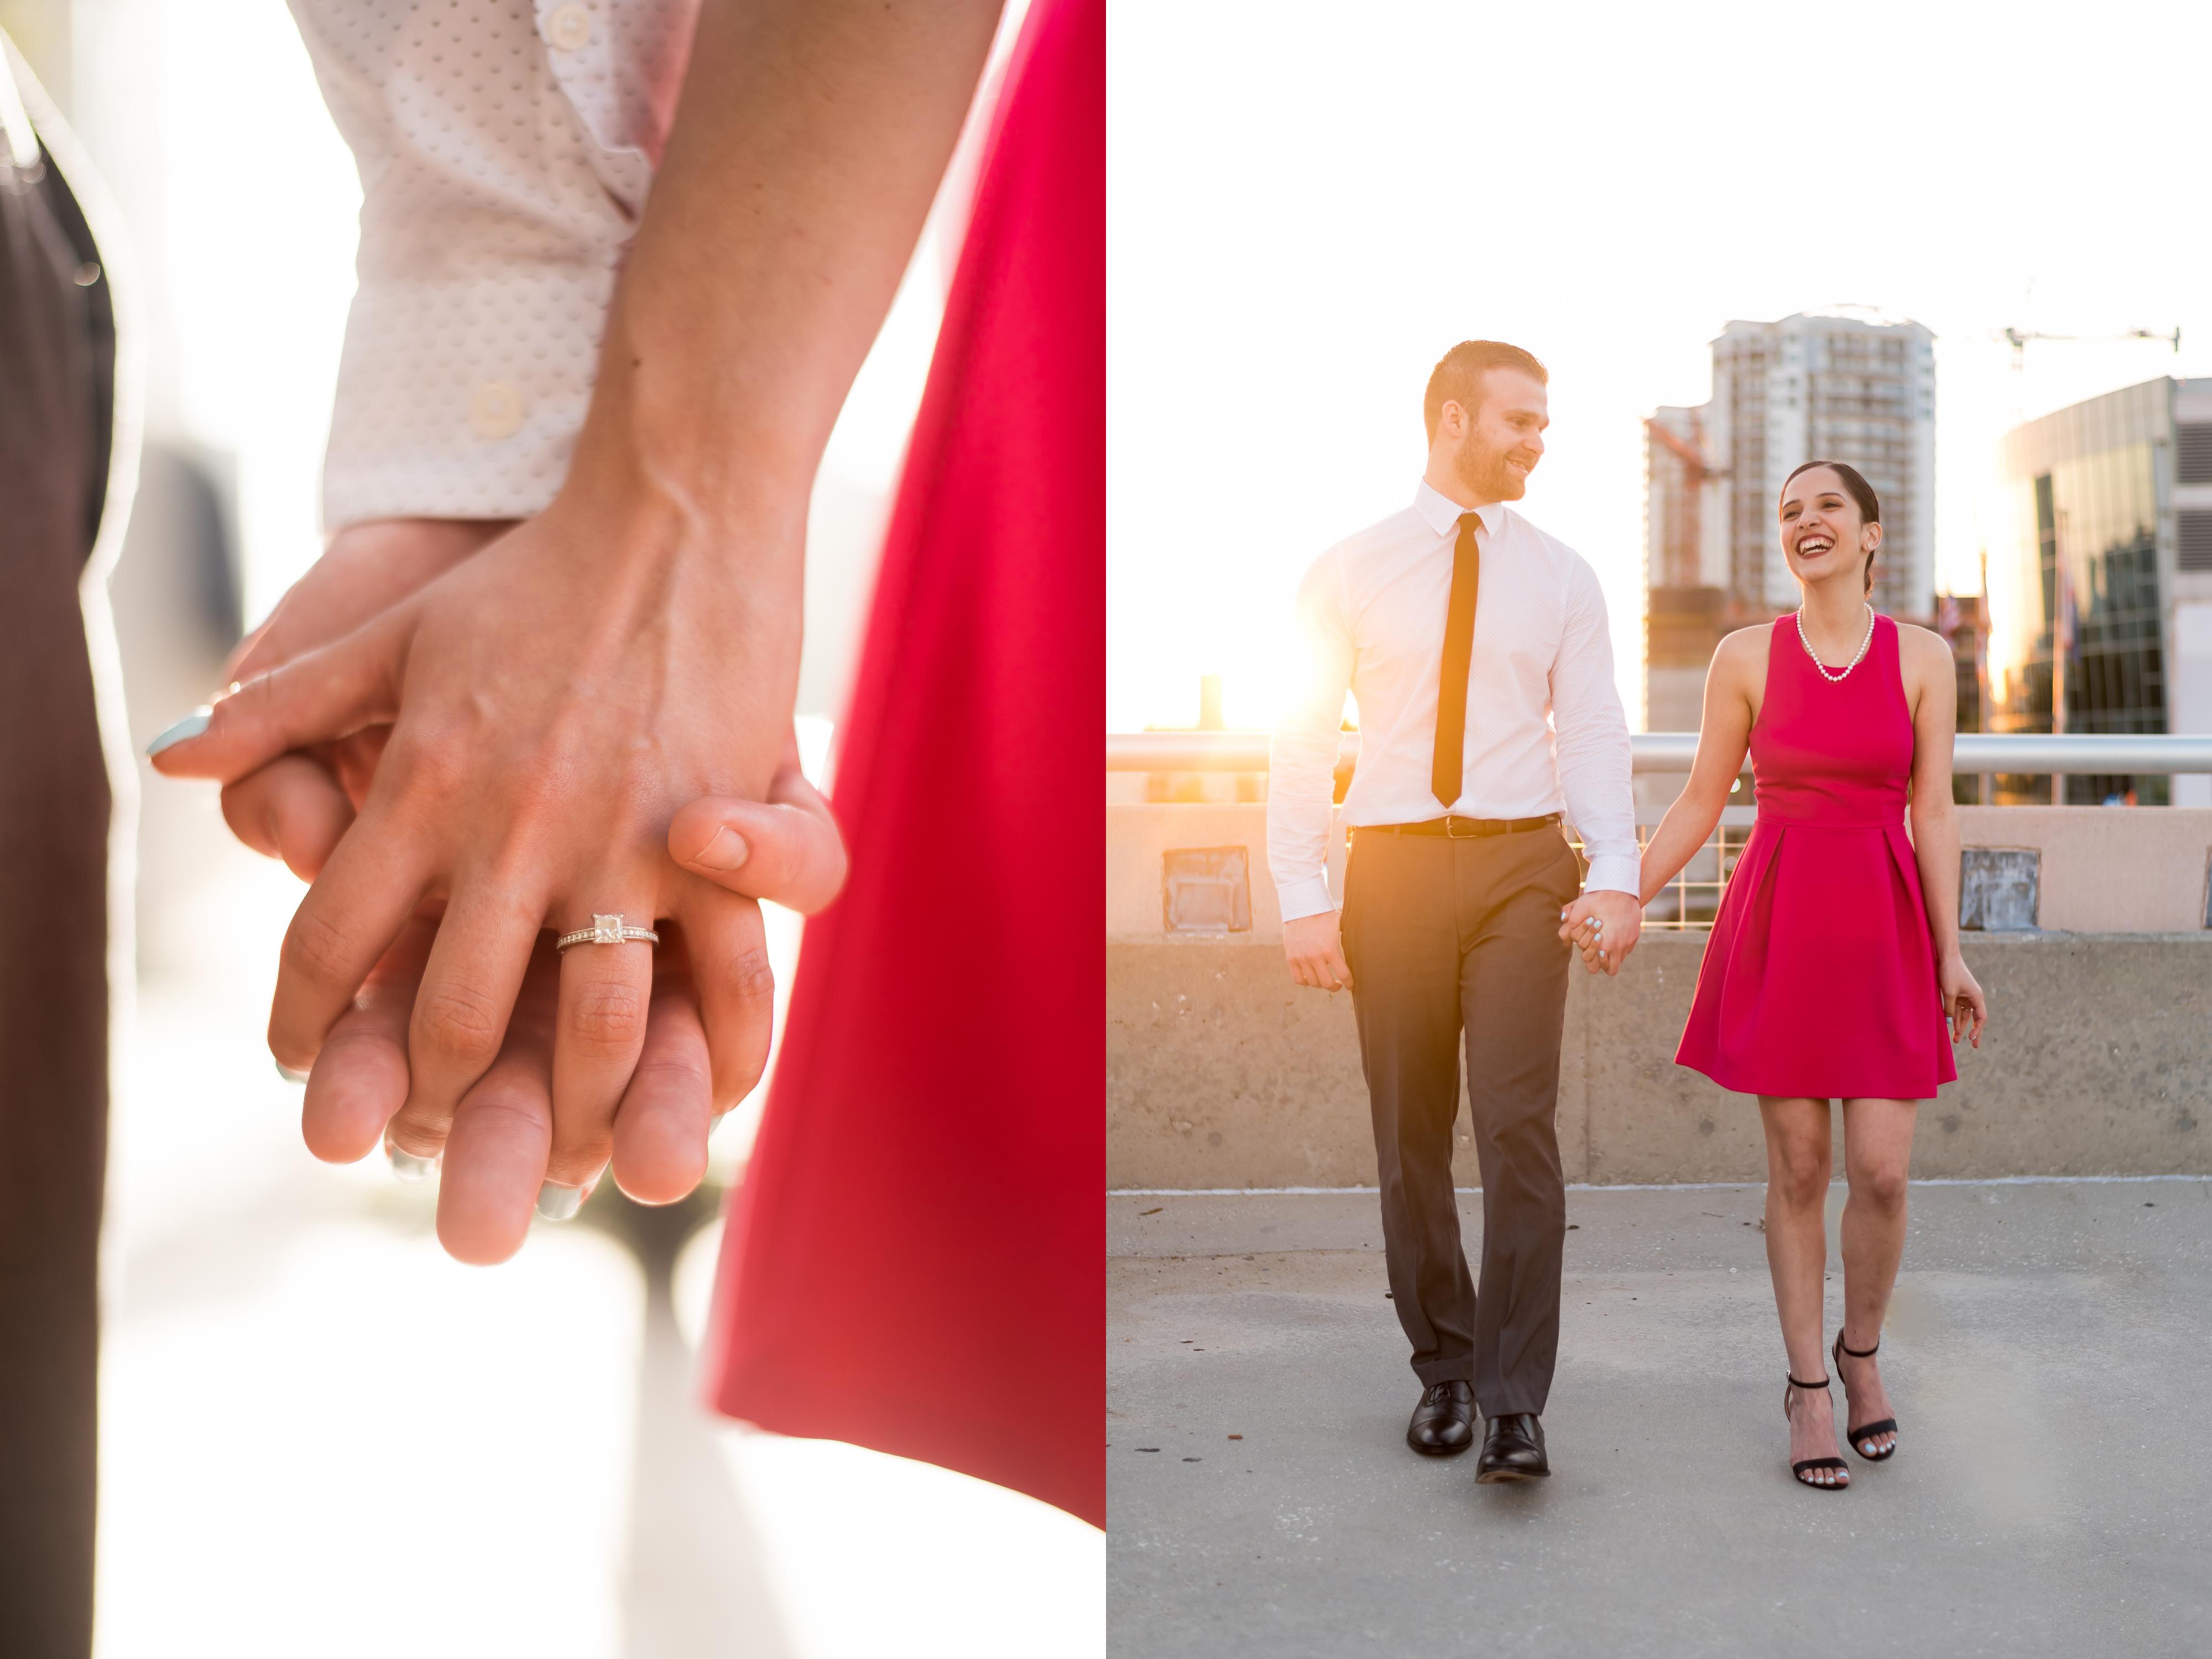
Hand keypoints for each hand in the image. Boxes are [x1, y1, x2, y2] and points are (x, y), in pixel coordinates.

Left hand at [198, 518, 844, 1259]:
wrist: (674, 511)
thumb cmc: (534, 574)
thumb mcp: (392, 630)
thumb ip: (284, 700)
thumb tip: (171, 757)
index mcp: (424, 784)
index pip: (330, 940)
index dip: (303, 1019)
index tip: (296, 1062)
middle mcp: (512, 829)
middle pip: (448, 1011)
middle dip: (424, 1092)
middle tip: (421, 1125)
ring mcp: (621, 841)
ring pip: (585, 1023)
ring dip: (563, 1105)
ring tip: (551, 1147)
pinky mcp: (717, 838)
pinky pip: (724, 978)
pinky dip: (713, 1056)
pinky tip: (703, 1099)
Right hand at [1283, 911, 1351, 991]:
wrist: (1301, 908)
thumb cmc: (1323, 915)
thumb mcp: (1340, 924)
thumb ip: (1351, 934)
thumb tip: (1369, 935)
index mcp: (1330, 949)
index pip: (1344, 975)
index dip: (1349, 983)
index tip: (1351, 986)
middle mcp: (1316, 956)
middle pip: (1327, 983)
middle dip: (1335, 987)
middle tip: (1338, 985)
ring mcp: (1302, 958)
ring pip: (1313, 983)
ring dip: (1321, 984)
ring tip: (1325, 980)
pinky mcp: (1291, 958)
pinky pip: (1298, 979)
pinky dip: (1306, 982)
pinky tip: (1311, 978)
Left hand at [1558, 889, 1642, 975]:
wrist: (1622, 887)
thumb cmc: (1599, 898)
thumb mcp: (1580, 909)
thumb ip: (1569, 926)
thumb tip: (1565, 940)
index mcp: (1605, 943)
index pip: (1596, 967)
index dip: (1590, 962)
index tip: (1588, 951)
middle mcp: (1619, 946)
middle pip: (1610, 969)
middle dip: (1601, 962)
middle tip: (1596, 949)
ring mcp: (1629, 941)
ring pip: (1620, 960)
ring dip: (1611, 955)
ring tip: (1604, 942)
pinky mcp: (1635, 936)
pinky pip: (1627, 949)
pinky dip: (1620, 946)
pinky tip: (1613, 934)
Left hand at [1939, 951, 1985, 1048]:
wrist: (1947, 956)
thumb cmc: (1950, 973)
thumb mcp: (1949, 993)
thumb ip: (1950, 1009)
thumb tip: (1950, 1023)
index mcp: (1976, 997)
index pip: (1981, 1017)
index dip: (1977, 1029)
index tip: (1970, 1039)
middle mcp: (1974, 997)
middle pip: (1975, 1019)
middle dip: (1972, 1032)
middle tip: (1973, 1046)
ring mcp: (1966, 995)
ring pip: (1965, 1015)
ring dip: (1961, 1026)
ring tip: (1955, 1040)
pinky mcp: (1958, 993)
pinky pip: (1958, 1008)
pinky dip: (1955, 1017)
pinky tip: (1951, 1026)